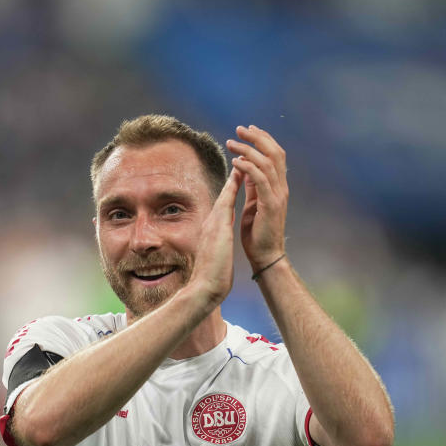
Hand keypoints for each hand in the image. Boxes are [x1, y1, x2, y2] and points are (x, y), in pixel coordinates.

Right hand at [186, 168, 243, 309]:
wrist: (204, 287)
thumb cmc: (211, 277)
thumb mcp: (215, 256)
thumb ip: (216, 247)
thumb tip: (217, 246)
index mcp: (212, 230)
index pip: (223, 207)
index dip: (231, 191)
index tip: (238, 177)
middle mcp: (211, 222)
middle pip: (223, 196)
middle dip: (232, 178)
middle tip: (239, 158)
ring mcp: (213, 222)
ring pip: (225, 194)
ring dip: (233, 176)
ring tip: (241, 158)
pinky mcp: (218, 226)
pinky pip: (227, 200)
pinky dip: (232, 186)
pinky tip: (238, 173)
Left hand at [226, 125, 288, 269]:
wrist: (265, 256)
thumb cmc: (258, 233)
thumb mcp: (254, 204)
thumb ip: (252, 186)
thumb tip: (245, 169)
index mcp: (277, 186)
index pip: (275, 155)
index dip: (263, 139)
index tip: (247, 130)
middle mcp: (281, 188)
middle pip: (275, 152)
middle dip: (257, 137)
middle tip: (240, 129)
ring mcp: (278, 195)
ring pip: (267, 162)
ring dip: (248, 149)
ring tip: (232, 143)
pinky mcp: (271, 205)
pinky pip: (261, 179)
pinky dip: (248, 167)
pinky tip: (236, 162)